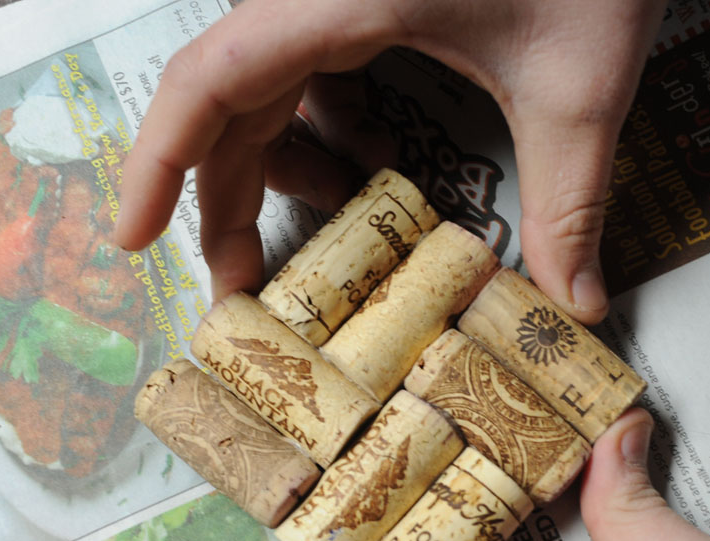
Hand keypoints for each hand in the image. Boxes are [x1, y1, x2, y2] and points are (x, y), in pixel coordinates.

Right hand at [115, 0, 665, 320]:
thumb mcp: (579, 86)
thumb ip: (568, 200)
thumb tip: (573, 307)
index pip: (208, 79)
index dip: (156, 162)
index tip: (130, 238)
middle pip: (229, 100)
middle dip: (229, 198)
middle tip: (245, 289)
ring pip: (265, 83)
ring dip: (279, 161)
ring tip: (329, 226)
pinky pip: (309, 63)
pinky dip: (323, 122)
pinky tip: (371, 160)